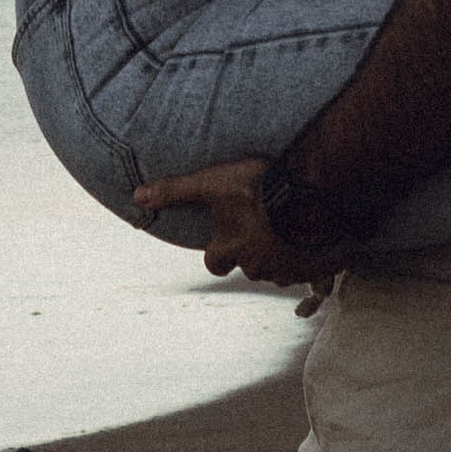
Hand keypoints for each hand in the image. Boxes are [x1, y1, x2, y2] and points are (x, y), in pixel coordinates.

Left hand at [132, 158, 341, 286]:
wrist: (313, 193)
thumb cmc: (260, 186)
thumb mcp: (213, 182)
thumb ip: (176, 191)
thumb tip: (137, 196)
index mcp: (229, 249)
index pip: (214, 263)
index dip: (219, 252)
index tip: (225, 241)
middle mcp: (255, 265)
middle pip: (248, 266)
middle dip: (252, 251)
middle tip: (263, 227)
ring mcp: (285, 269)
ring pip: (277, 268)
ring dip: (280, 253)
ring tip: (290, 227)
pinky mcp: (313, 268)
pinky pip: (306, 268)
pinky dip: (306, 256)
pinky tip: (312, 234)